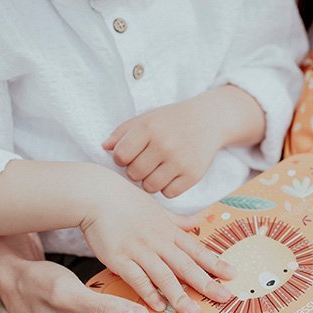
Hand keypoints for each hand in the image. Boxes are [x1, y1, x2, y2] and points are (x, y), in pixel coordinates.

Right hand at [81, 173, 234, 312]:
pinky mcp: (119, 258)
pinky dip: (148, 292)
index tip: (232, 275)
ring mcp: (139, 250)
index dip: (215, 263)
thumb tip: (199, 222)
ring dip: (179, 294)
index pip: (196, 249)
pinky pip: (137, 278)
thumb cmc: (125, 202)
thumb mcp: (157, 209)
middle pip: (186, 265)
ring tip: (193, 312)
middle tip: (225, 298)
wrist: (96, 195)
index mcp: (169, 230)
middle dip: (206, 282)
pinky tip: (158, 306)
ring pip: (164, 275)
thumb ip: (178, 221)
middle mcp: (158, 241)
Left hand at [103, 97, 224, 197]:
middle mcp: (165, 144)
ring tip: (157, 169)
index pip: (121, 156)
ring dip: (150, 181)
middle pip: (134, 174)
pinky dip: (167, 187)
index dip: (122, 159)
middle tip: (145, 163)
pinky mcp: (193, 175)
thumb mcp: (146, 118)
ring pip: (150, 187)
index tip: (130, 155)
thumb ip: (122, 132)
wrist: (208, 120)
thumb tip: (104, 148)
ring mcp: (180, 161)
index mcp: (149, 128)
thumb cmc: (171, 121)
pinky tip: (170, 175)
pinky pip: (169, 194)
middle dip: (136, 171)